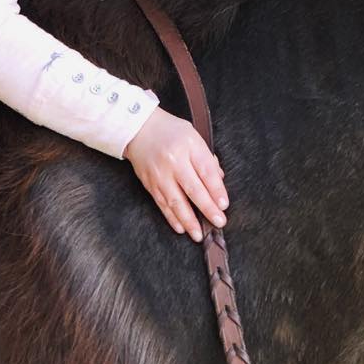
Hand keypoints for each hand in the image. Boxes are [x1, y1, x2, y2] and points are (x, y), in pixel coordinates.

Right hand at [124, 108, 228, 240]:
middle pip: (193, 189)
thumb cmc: (171, 131)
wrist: (139, 128)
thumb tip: (219, 182)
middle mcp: (174, 161)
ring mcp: (160, 174)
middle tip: (219, 222)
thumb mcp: (194, 137)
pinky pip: (162, 204)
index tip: (224, 204)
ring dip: (188, 220)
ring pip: (176, 201)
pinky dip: (171, 218)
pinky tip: (180, 228)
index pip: (206, 171)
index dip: (216, 190)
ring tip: (198, 234)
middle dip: (207, 208)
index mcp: (189, 146)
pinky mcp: (149, 184)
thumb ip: (207, 159)